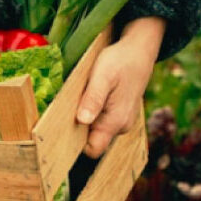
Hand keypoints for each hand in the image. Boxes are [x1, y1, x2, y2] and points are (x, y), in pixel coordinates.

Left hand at [76, 17, 164, 157]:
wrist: (139, 50)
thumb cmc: (120, 60)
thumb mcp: (102, 76)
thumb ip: (93, 99)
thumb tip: (82, 121)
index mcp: (116, 121)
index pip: (93, 149)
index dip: (75, 144)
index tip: (61, 130)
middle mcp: (121, 126)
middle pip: (92, 140)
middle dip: (77, 129)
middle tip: (68, 107)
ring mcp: (122, 121)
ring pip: (96, 130)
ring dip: (84, 119)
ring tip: (80, 98)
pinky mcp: (120, 114)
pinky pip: (101, 121)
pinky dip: (92, 112)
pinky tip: (88, 96)